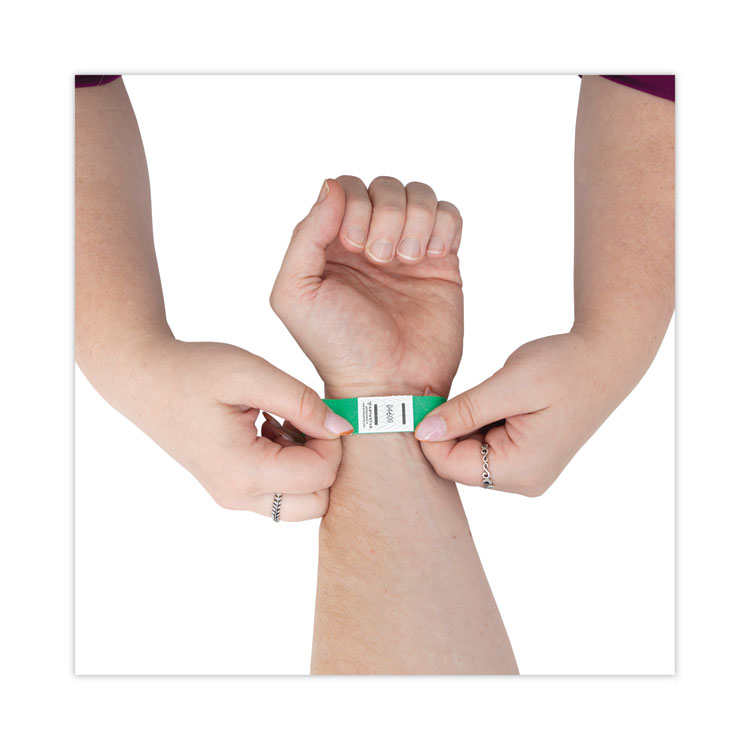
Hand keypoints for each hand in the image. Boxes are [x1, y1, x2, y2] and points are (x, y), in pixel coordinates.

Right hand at [111, 336, 353, 519]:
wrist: (144, 379)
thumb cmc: (193, 371)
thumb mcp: (250, 373)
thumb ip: (300, 402)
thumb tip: (341, 428)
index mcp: (243, 471)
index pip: (319, 476)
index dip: (331, 442)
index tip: (314, 409)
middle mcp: (239, 496)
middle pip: (316, 503)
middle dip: (323, 461)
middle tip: (302, 421)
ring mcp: (234, 498)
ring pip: (300, 503)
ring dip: (306, 466)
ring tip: (282, 423)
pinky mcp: (232, 490)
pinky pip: (280, 493)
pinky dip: (289, 466)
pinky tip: (270, 429)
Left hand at [270, 177, 463, 398]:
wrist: (390, 383)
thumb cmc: (338, 347)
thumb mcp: (296, 294)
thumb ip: (305, 236)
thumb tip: (331, 186)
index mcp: (332, 245)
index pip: (345, 189)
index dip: (353, 206)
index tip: (352, 247)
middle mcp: (370, 241)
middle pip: (383, 187)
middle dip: (384, 215)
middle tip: (381, 260)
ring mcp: (407, 250)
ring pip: (418, 195)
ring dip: (414, 220)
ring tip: (408, 260)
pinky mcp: (442, 262)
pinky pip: (449, 215)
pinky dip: (443, 226)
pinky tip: (432, 257)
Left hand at [416, 330, 630, 495]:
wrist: (605, 359)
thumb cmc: (565, 367)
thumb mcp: (509, 385)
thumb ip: (465, 411)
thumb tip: (423, 431)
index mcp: (520, 470)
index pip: (449, 465)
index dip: (428, 434)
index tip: (422, 398)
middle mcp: (522, 480)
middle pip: (457, 463)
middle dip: (445, 428)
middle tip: (444, 389)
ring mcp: (525, 472)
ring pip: (468, 453)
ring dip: (461, 423)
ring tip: (482, 392)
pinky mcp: (525, 458)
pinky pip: (484, 446)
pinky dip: (476, 423)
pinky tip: (490, 400)